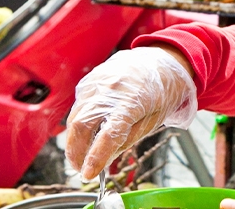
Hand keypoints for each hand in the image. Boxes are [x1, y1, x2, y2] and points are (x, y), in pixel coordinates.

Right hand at [65, 46, 196, 179]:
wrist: (160, 60)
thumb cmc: (162, 91)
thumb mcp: (154, 120)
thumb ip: (128, 139)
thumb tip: (104, 159)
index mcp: (132, 101)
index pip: (108, 134)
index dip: (95, 157)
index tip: (88, 174)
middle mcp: (111, 89)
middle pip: (82, 125)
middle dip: (76, 152)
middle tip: (80, 169)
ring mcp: (98, 82)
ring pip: (75, 116)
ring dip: (73, 140)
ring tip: (79, 156)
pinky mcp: (90, 80)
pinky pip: (78, 105)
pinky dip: (77, 123)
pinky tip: (84, 134)